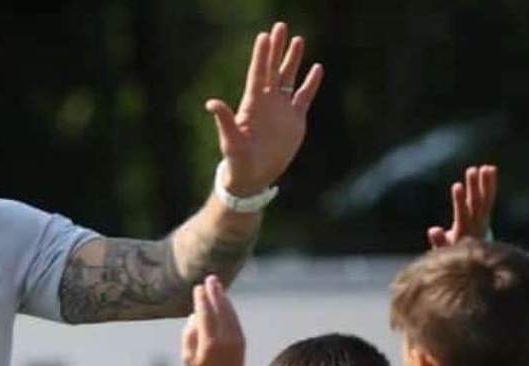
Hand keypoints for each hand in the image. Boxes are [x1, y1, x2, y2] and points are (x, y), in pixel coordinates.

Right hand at [182, 276, 245, 365]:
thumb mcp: (187, 357)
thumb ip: (189, 334)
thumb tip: (194, 315)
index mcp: (209, 343)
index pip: (205, 314)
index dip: (201, 299)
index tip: (198, 288)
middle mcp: (224, 338)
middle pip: (219, 309)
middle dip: (215, 292)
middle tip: (210, 278)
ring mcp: (235, 339)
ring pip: (229, 312)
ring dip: (223, 297)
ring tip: (217, 285)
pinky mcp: (242, 340)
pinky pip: (235, 319)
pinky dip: (229, 308)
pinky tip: (224, 300)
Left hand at [206, 22, 323, 195]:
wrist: (253, 177)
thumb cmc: (238, 160)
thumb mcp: (231, 141)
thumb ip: (225, 121)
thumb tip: (211, 103)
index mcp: (252, 104)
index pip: (258, 74)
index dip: (261, 55)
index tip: (264, 36)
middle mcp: (267, 102)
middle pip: (273, 69)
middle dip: (276, 48)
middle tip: (280, 26)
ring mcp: (281, 109)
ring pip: (289, 78)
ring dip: (293, 60)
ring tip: (298, 40)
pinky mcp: (295, 119)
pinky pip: (304, 96)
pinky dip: (310, 83)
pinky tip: (316, 68)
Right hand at [427, 165, 496, 248]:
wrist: (473, 262)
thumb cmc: (453, 255)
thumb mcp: (443, 251)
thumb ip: (439, 241)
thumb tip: (433, 230)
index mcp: (464, 231)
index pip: (462, 213)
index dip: (459, 200)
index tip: (457, 185)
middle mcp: (476, 224)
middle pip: (476, 204)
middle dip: (473, 187)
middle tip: (471, 170)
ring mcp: (483, 219)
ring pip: (485, 199)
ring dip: (485, 183)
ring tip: (485, 167)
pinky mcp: (486, 215)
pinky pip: (489, 198)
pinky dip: (490, 185)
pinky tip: (490, 169)